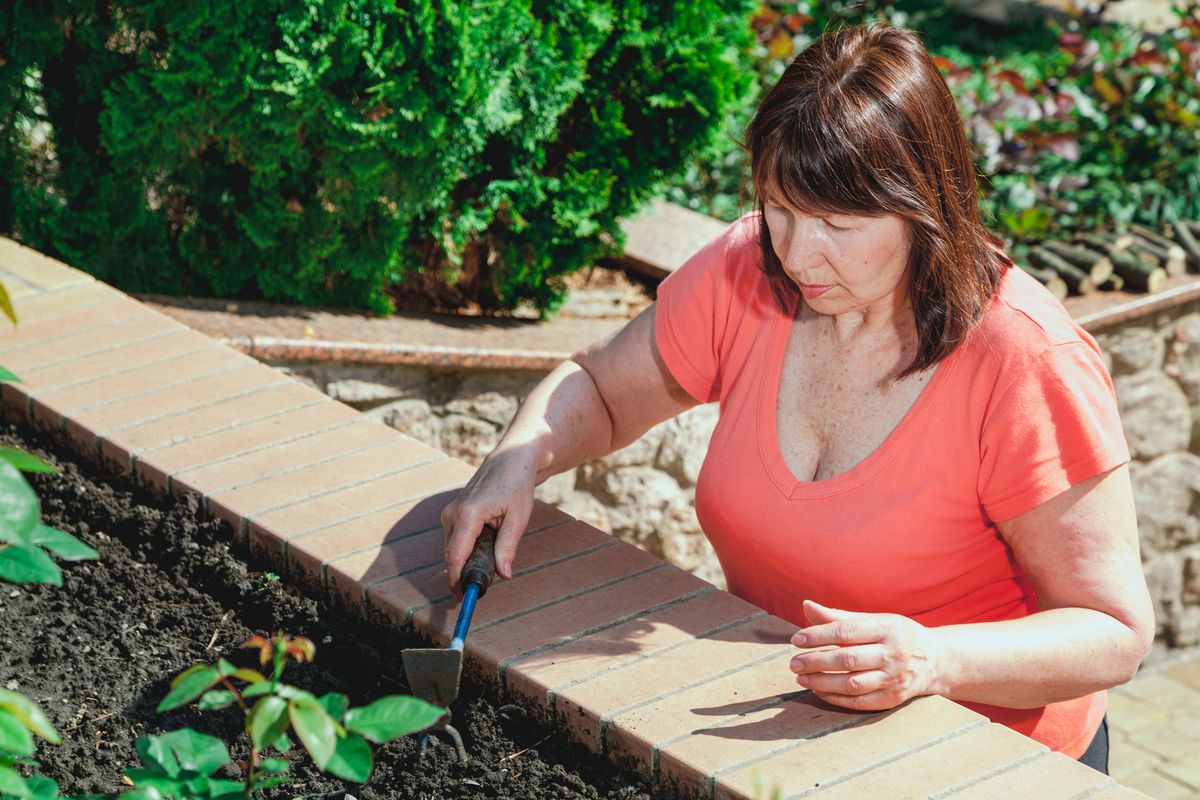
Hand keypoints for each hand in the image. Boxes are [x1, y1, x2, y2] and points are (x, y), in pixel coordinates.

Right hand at [440, 443, 538, 597]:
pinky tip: (486, 544)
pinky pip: (455, 540)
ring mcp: (449, 512)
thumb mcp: (518, 518)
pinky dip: (467, 548)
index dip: (457, 580)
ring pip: (453, 548)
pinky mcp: (452, 513)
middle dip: (465, 573)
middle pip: (452, 555)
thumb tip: (504, 575)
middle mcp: (452, 513)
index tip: (463, 597)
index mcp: (468, 514)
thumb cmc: (517, 486)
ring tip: (492, 558)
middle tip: (485, 584)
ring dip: (468, 559)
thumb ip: (508, 547)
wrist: (510, 461)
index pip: (455, 556)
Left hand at [789, 600, 944, 710]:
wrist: (937, 660)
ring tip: (801, 678)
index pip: (846, 632)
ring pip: (853, 683)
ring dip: (822, 682)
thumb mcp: (875, 619)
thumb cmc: (897, 635)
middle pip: (848, 659)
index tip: (796, 640)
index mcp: (887, 628)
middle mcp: (893, 653)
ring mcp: (895, 678)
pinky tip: (819, 691)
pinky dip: (837, 698)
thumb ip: (840, 616)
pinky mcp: (894, 698)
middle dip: (816, 661)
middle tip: (793, 663)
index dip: (818, 636)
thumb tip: (806, 606)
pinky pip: (860, 701)